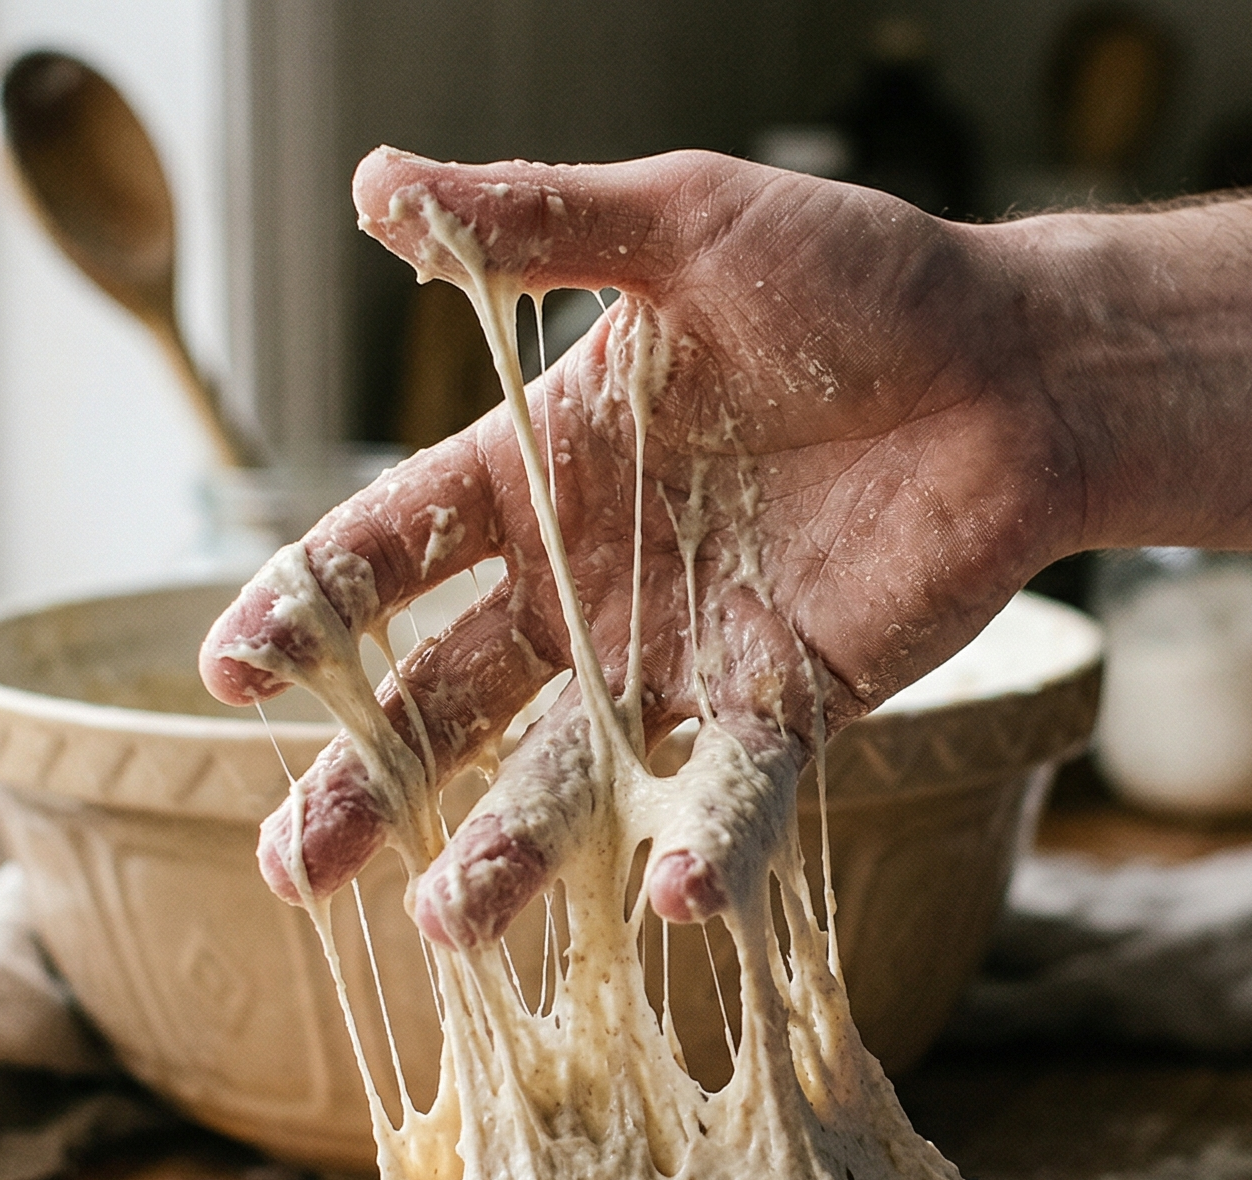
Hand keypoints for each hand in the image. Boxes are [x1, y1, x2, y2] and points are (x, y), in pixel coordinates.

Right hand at [204, 149, 1074, 942]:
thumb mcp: (683, 226)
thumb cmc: (858, 279)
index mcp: (540, 471)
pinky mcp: (787, 706)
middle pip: (446, 696)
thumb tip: (371, 183)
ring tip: (448, 925)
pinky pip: (732, 793)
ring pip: (566, 773)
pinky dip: (702, 850)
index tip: (232, 667)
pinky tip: (665, 903)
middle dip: (368, 779)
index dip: (310, 604)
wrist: (1019, 363)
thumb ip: (535, 223)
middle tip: (297, 865)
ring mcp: (681, 658)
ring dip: (506, 851)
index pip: (393, 548)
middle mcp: (590, 583)